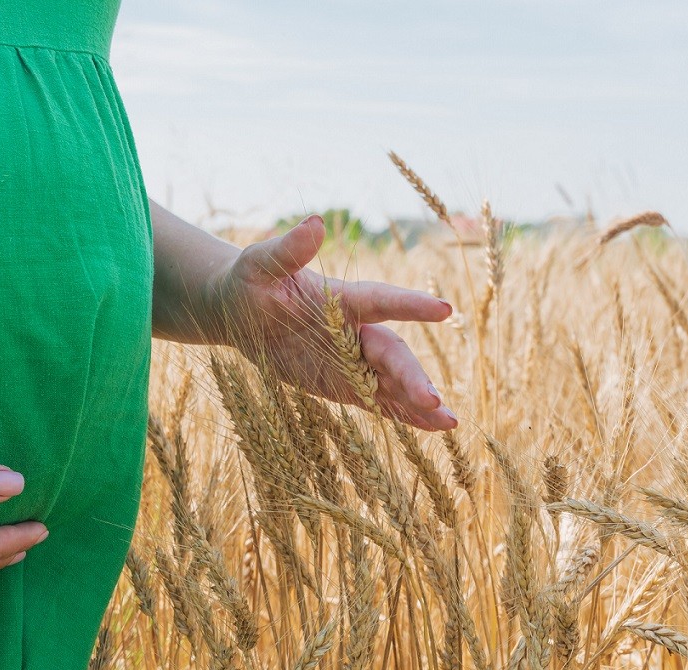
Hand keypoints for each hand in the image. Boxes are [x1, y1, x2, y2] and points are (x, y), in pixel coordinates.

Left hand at [207, 215, 457, 430]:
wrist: (239, 312)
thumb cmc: (250, 282)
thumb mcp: (260, 264)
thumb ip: (289, 250)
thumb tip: (314, 223)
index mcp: (341, 299)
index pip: (381, 301)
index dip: (410, 305)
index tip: (444, 309)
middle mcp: (355, 330)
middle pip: (390, 352)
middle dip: (411, 374)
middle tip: (432, 398)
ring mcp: (352, 360)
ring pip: (392, 380)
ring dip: (418, 400)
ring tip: (448, 422)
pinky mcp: (344, 384)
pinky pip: (378, 400)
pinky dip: (404, 414)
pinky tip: (434, 428)